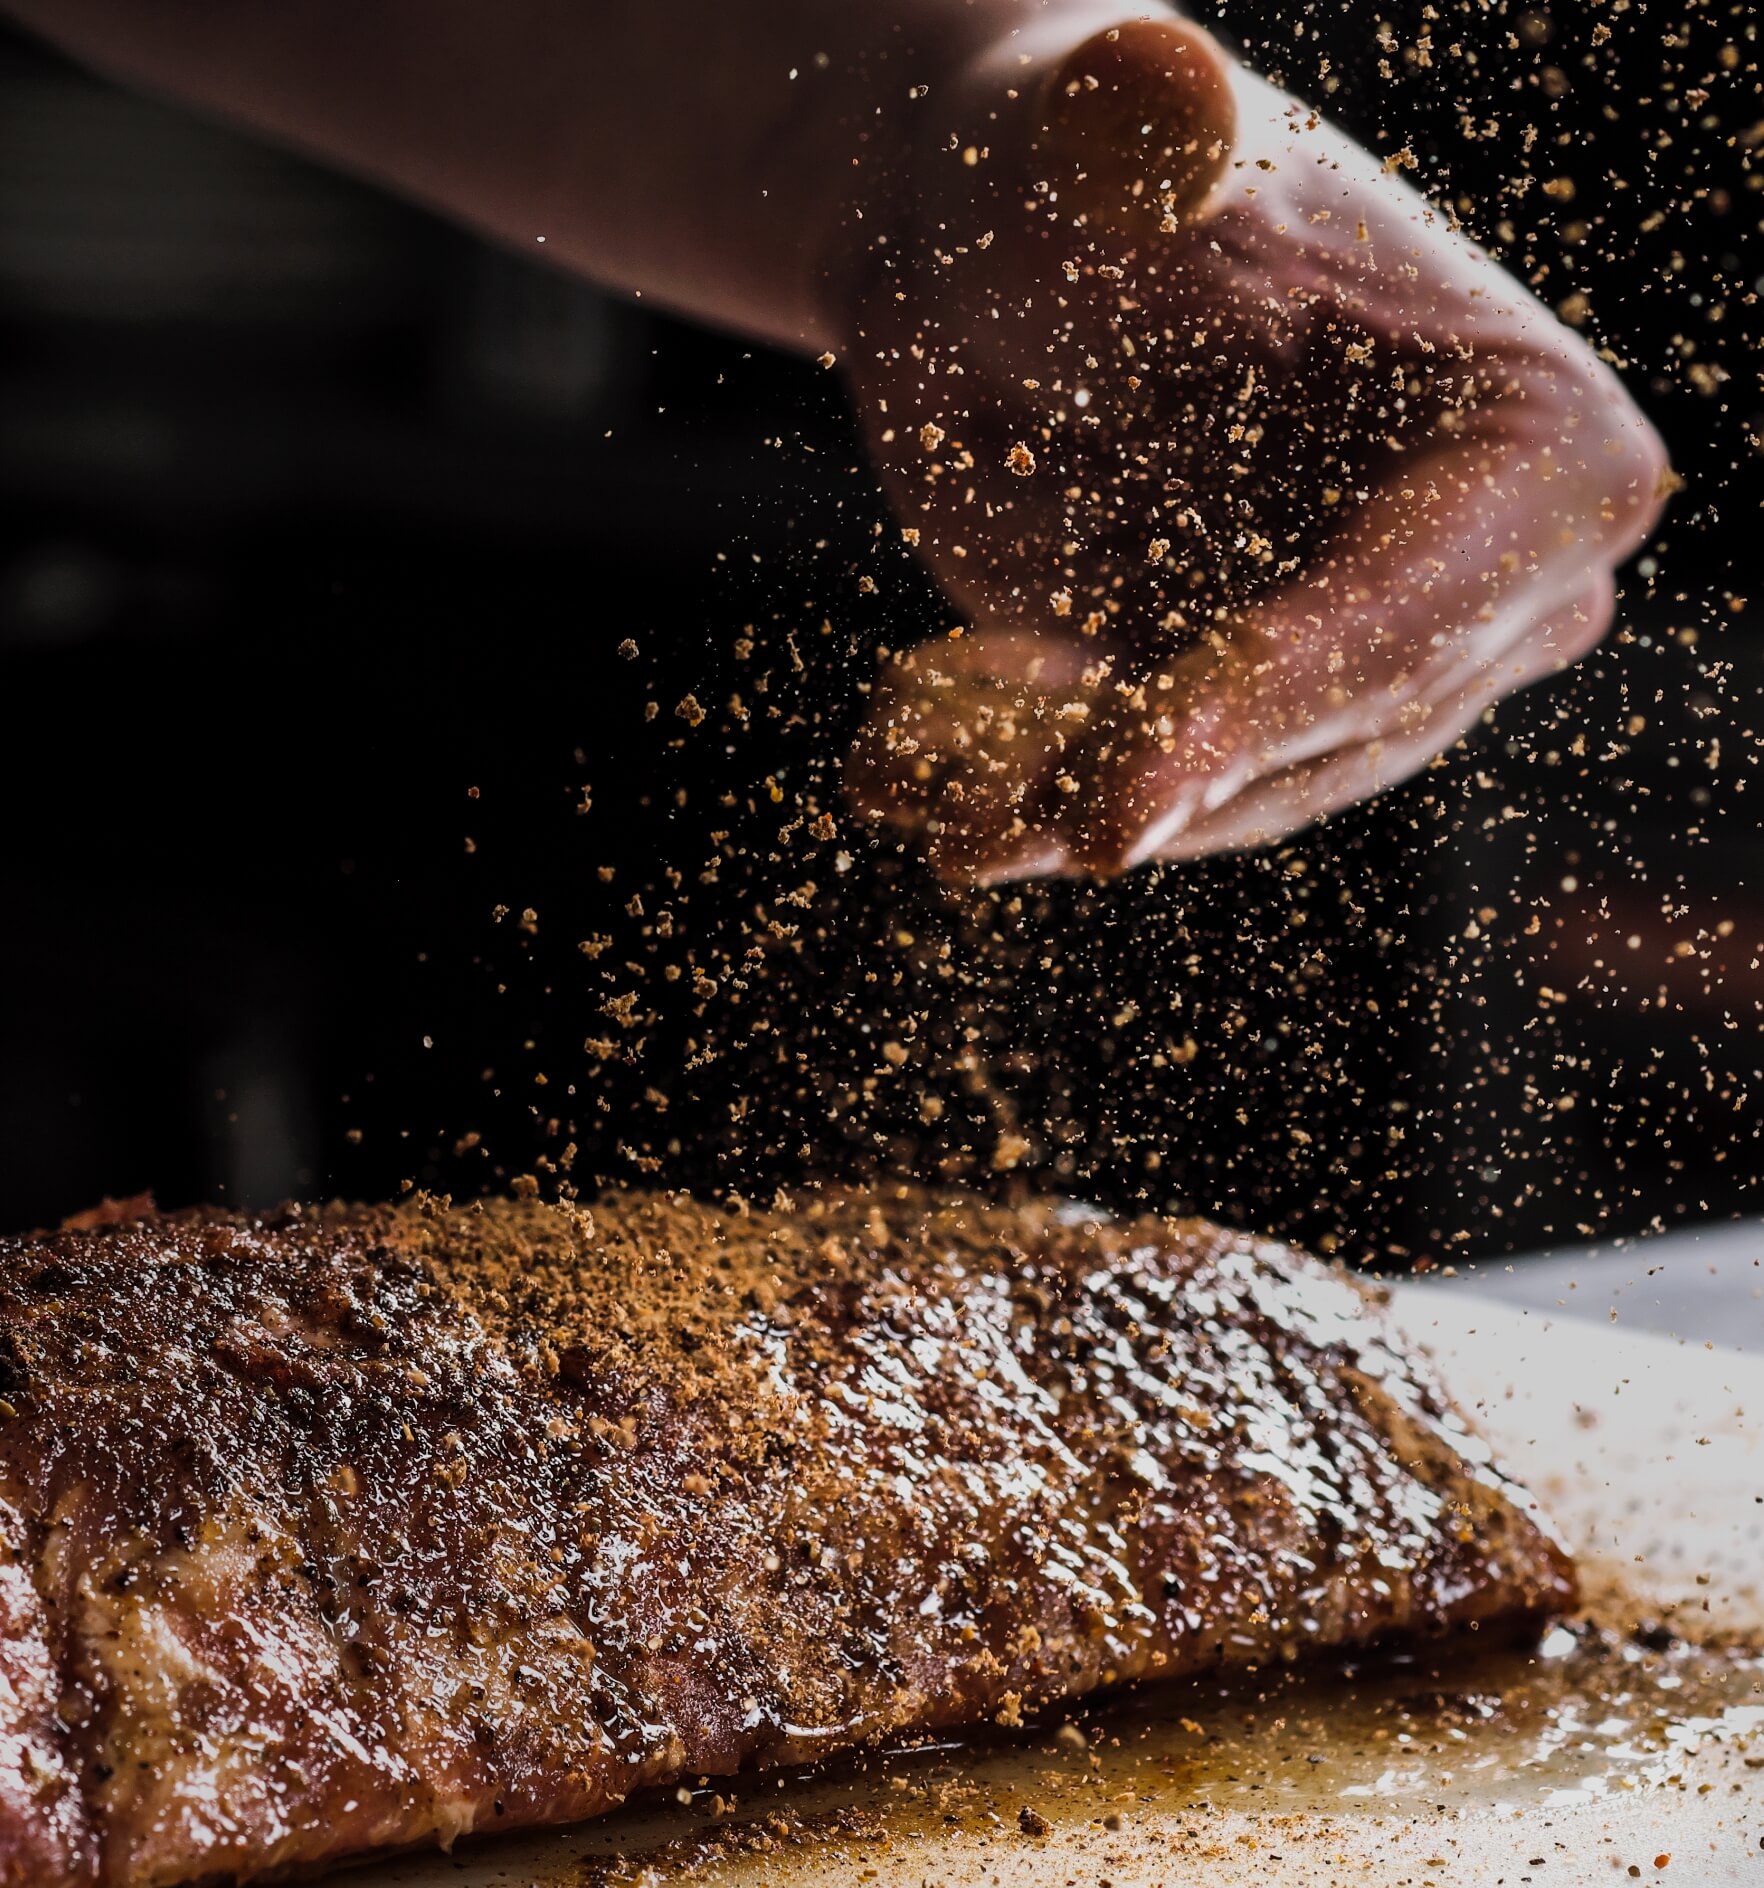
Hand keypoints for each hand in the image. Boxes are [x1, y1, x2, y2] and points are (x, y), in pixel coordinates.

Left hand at [839, 16, 1668, 880]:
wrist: (992, 236)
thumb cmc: (1082, 161)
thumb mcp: (1128, 140)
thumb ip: (1150, 159)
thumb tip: (1151, 98)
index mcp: (1527, 445)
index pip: (1423, 606)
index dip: (1277, 696)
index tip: (1135, 779)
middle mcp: (1465, 591)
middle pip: (1324, 739)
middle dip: (1157, 789)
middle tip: (1004, 836)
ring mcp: (1342, 662)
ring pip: (1210, 793)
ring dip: (1056, 809)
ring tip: (923, 807)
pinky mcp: (1217, 702)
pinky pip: (1123, 778)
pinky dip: (1010, 784)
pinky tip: (897, 776)